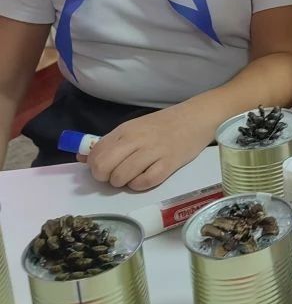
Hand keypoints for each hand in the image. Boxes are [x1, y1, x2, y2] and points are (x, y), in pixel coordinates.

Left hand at [82, 104, 209, 190]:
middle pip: (103, 167)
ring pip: (121, 177)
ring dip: (122, 182)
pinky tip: (144, 178)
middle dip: (104, 177)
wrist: (196, 118)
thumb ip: (110, 143)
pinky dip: (139, 185)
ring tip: (131, 177)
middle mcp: (136, 140)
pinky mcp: (169, 164)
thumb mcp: (134, 128)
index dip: (94, 166)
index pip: (95, 154)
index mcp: (125, 130)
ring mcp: (153, 152)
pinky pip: (144, 182)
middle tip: (115, 175)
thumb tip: (82, 158)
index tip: (104, 168)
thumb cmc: (164, 125)